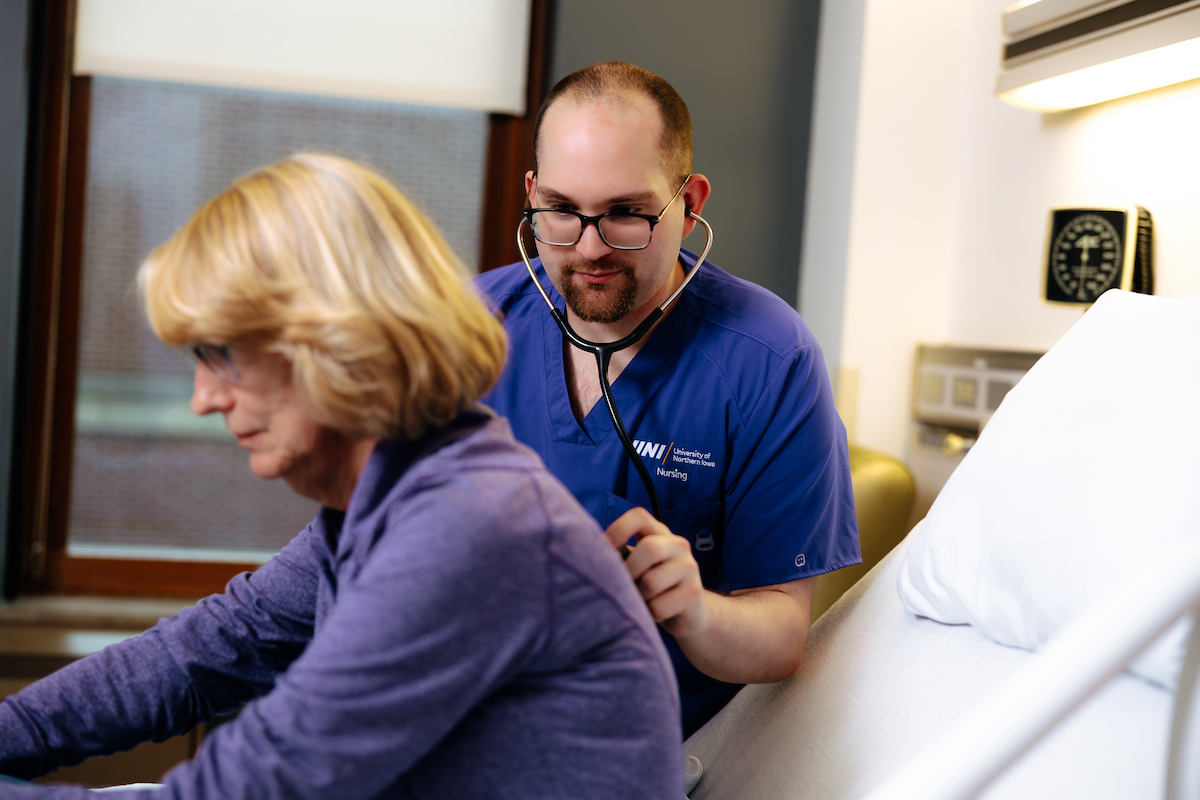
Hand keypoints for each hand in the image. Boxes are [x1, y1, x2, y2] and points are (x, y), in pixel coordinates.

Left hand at [604, 507, 706, 637]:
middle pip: (649, 549)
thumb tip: (592, 558)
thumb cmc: (654, 586)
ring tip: (640, 600)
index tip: (605, 549)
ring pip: (651, 582)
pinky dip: (649, 614)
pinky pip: (659, 606)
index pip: (639, 517)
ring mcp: (689, 568)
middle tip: (623, 586)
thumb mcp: (640, 566)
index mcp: (660, 533)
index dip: (618, 529)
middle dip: (629, 571)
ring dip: (638, 597)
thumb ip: (622, 556)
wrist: (690, 613)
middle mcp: (678, 545)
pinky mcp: (693, 593)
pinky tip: (653, 612)